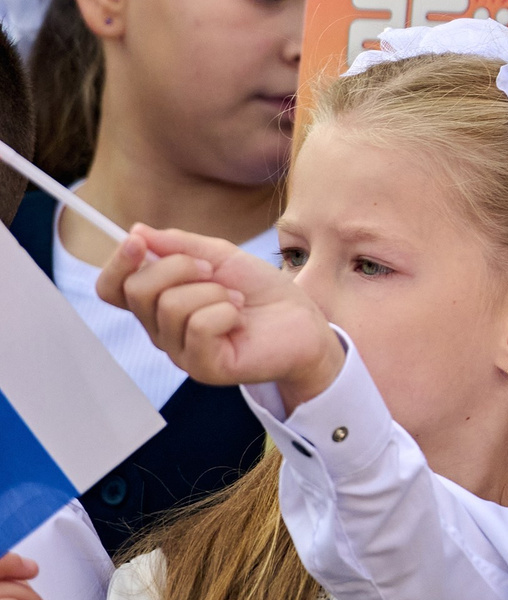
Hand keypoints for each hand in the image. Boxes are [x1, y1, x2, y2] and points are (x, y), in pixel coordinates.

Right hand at [98, 225, 344, 408]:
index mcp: (158, 304)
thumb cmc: (260, 291)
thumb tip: (137, 230)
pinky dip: (225, 311)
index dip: (118, 262)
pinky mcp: (204, 368)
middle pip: (138, 290)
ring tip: (236, 300)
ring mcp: (180, 353)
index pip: (112, 288)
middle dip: (180, 266)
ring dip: (213, 291)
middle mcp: (161, 331)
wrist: (304, 321)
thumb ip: (179, 245)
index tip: (138, 240)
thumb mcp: (221, 256)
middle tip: (214, 272)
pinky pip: (198, 326)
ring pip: (170, 305)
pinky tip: (240, 318)